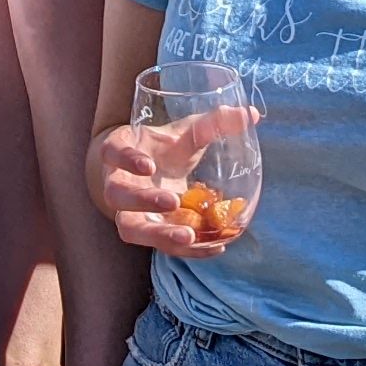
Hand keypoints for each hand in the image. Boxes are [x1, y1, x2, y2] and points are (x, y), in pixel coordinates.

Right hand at [88, 107, 256, 255]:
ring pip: (130, 229)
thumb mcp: (184, 133)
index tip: (149, 165)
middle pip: (116, 196)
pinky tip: (214, 247)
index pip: (113, 153)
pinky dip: (186, 250)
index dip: (127, 159)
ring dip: (157, 235)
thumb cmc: (163, 148)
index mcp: (119, 152)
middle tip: (172, 201)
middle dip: (142, 201)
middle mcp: (117, 184)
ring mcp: (127, 212)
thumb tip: (251, 114)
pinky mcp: (147, 233)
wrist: (147, 172)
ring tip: (188, 236)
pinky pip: (160, 246)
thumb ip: (213, 124)